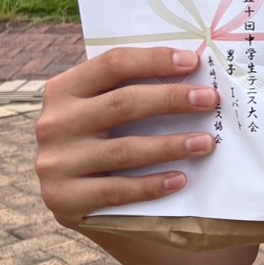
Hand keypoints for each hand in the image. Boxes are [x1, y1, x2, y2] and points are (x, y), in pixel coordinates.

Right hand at [35, 46, 218, 228]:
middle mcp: (53, 124)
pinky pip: (117, 190)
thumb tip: (191, 75)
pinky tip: (180, 179)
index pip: (112, 65)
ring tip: (205, 143)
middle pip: (121, 104)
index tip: (193, 63)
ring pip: (123, 150)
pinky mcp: (63, 200)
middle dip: (171, 99)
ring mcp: (55, 163)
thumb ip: (131, 93)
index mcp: (63, 90)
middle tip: (209, 100)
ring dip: (171, 145)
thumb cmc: (102, 144)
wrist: (74, 204)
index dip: (154, 60)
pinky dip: (152, 185)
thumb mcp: (104, 114)